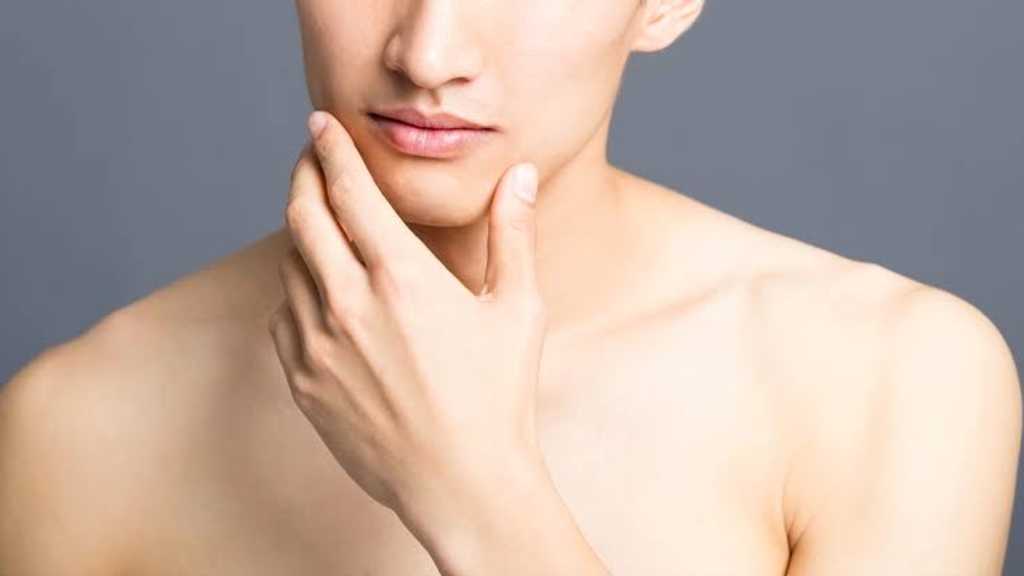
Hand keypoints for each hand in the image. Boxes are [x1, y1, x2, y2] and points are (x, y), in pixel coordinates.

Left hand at [268, 110, 547, 521]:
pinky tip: (318, 292)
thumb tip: (519, 176)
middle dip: (303, 176)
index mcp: (402, 277)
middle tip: (311, 161)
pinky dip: (295, 292)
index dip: (331, 149)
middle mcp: (350, 303)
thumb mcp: (518, 309)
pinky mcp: (304, 381)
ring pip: (290, 265)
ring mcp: (319, 345)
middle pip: (304, 216)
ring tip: (322, 225)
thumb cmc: (497, 398)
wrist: (462, 483)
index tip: (319, 126)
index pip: (351, 191)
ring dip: (302, 234)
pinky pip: (283, 317)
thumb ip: (513, 235)